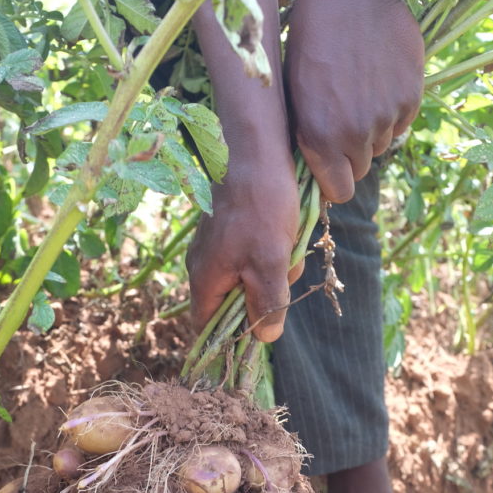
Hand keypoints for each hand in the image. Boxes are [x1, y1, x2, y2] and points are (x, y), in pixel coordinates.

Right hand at [186, 154, 301, 342]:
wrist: (255, 152)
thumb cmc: (260, 208)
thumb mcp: (270, 263)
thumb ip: (267, 304)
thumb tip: (266, 338)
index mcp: (205, 280)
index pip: (207, 328)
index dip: (230, 341)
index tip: (258, 337)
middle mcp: (204, 267)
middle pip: (234, 305)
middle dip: (265, 298)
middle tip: (284, 277)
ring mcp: (217, 248)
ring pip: (250, 279)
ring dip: (274, 272)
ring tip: (288, 248)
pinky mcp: (231, 231)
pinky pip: (253, 256)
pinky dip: (273, 252)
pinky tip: (286, 234)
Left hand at [286, 0, 423, 202]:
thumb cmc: (309, 41)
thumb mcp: (293, 94)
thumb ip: (306, 136)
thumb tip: (315, 168)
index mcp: (320, 138)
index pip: (339, 191)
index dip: (334, 182)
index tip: (331, 169)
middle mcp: (355, 135)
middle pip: (359, 171)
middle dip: (351, 155)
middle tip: (342, 123)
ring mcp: (386, 117)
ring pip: (380, 146)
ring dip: (371, 132)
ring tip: (359, 94)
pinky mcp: (411, 99)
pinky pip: (401, 123)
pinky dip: (392, 111)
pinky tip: (378, 82)